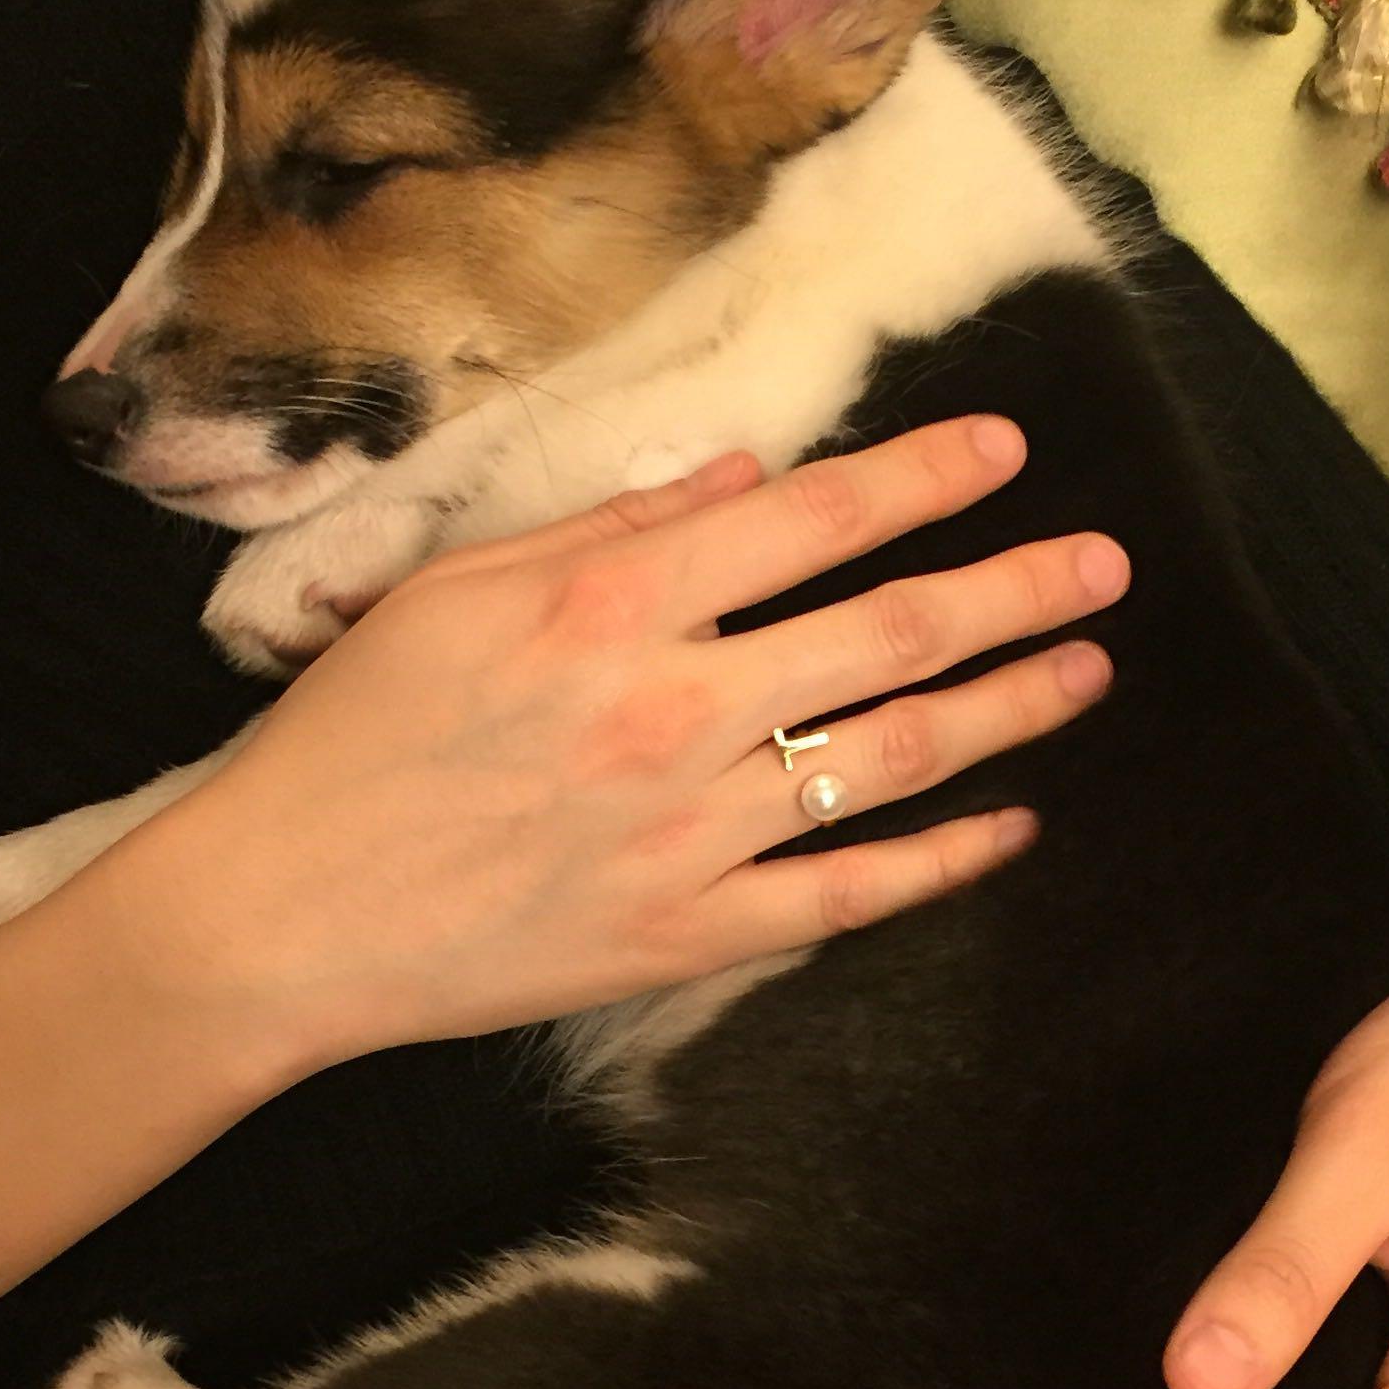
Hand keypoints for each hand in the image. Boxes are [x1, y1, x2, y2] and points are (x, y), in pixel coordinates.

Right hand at [147, 414, 1128, 1073]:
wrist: (282, 916)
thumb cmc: (351, 736)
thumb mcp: (454, 591)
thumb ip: (609, 524)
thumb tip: (745, 476)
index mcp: (611, 604)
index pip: (812, 520)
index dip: (924, 479)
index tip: (1007, 450)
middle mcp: (673, 711)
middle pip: (887, 635)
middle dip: (1015, 591)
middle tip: (1106, 565)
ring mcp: (691, 834)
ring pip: (892, 760)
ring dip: (1007, 710)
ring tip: (1087, 672)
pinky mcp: (688, 937)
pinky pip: (845, 896)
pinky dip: (938, 862)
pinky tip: (1008, 827)